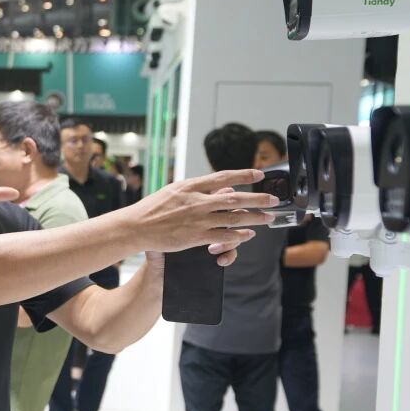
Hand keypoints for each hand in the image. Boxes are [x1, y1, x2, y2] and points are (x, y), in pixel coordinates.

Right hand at [126, 170, 274, 254]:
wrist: (136, 226)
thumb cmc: (151, 208)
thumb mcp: (173, 190)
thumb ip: (194, 188)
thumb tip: (215, 187)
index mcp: (191, 186)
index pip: (223, 177)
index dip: (244, 175)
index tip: (259, 174)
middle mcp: (198, 201)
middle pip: (235, 198)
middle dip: (258, 198)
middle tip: (273, 200)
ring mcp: (198, 219)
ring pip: (234, 218)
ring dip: (255, 217)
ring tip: (268, 217)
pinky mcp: (196, 236)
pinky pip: (224, 236)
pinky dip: (238, 236)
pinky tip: (248, 234)